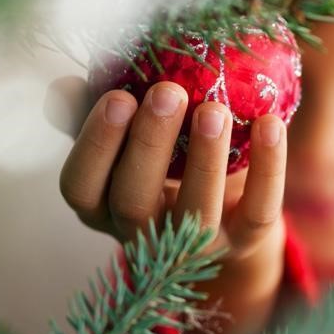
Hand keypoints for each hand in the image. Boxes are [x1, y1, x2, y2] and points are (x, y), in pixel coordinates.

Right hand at [51, 77, 287, 333]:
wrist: (227, 207)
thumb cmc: (163, 157)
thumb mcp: (126, 136)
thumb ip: (92, 110)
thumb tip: (64, 86)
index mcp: (101, 207)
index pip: (80, 186)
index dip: (95, 145)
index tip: (118, 95)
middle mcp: (142, 235)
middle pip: (133, 201)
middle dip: (149, 144)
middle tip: (168, 91)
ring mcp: (194, 247)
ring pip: (195, 213)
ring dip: (204, 159)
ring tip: (214, 109)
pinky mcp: (244, 242)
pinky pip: (256, 212)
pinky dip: (267, 169)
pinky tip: (270, 123)